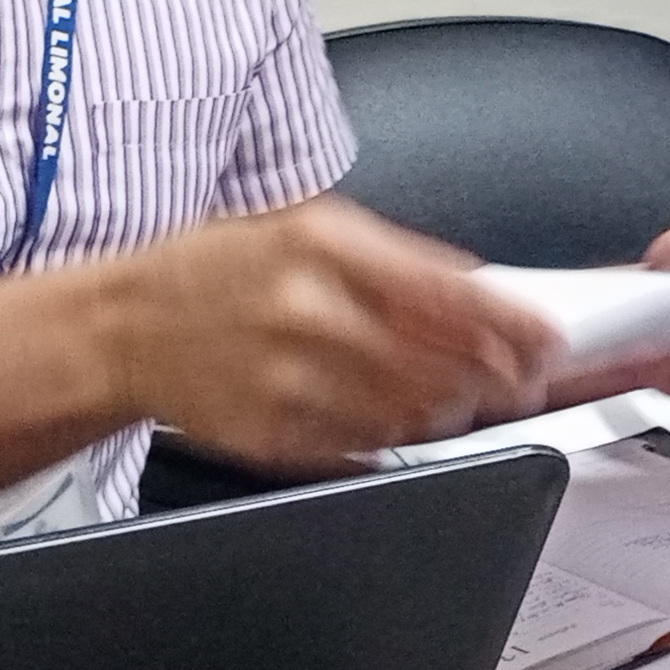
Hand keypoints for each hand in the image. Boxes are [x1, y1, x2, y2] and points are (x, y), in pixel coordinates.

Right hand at [104, 198, 563, 468]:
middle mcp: (309, 313)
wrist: (122, 328)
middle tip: (526, 375)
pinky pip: (369, 444)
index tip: (548, 339)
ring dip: (459, 407)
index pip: (449, 295)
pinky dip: (403, 433)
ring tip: (468, 393)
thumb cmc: (214, 271)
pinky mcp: (277, 435)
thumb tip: (478, 288)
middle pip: (444, 361)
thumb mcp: (304, 226)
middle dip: (501, 373)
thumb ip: (395, 255)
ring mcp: (292, 382)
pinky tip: (405, 414)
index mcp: (323, 247)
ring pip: (416, 410)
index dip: (513, 325)